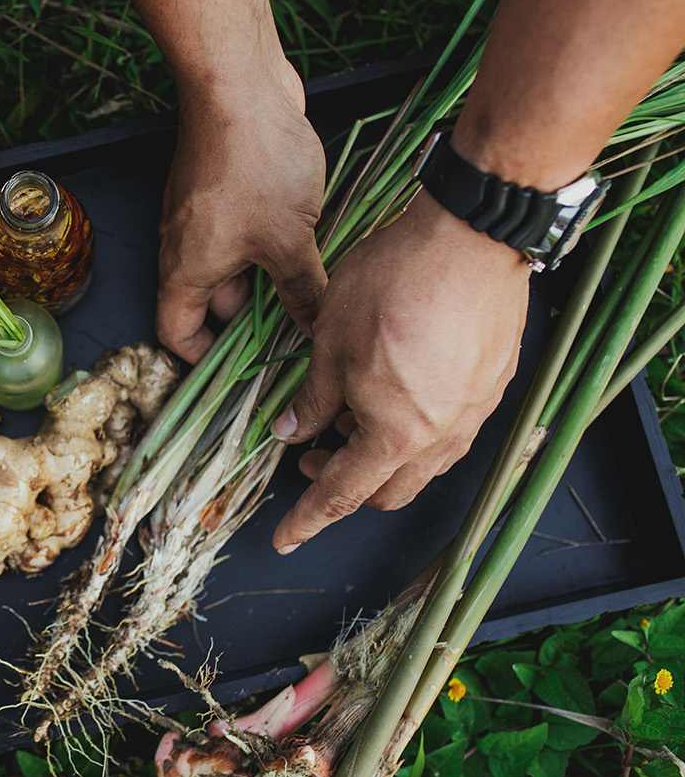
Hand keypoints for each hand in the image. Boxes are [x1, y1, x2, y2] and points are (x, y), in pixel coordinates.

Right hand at [157, 60, 328, 362]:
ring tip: (313, 283)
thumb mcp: (290, 241)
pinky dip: (268, 243)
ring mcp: (201, 217)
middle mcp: (183, 247)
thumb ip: (303, 291)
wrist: (238, 86)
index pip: (175, 333)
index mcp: (186, 272)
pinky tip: (309, 237)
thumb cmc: (254, 165)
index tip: (243, 367)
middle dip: (253, 317)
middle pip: (211, 301)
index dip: (203, 357)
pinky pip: (240, 233)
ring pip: (231, 265)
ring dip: (267, 276)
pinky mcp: (221, 189)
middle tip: (299, 328)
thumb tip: (314, 328)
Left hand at [269, 190, 531, 553]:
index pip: (342, 495)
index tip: (285, 538)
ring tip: (346, 415)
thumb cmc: (394, 284)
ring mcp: (474, 412)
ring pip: (421, 462)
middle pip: (388, 490)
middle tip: (309, 457)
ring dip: (380, 455)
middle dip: (344, 485)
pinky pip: (447, 428)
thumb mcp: (328, 343)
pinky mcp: (492, 385)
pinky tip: (390, 390)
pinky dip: (412, 428)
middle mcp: (442, 436)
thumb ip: (311, 399)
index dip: (308, 518)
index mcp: (396, 435)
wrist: (470, 238)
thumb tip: (291, 432)